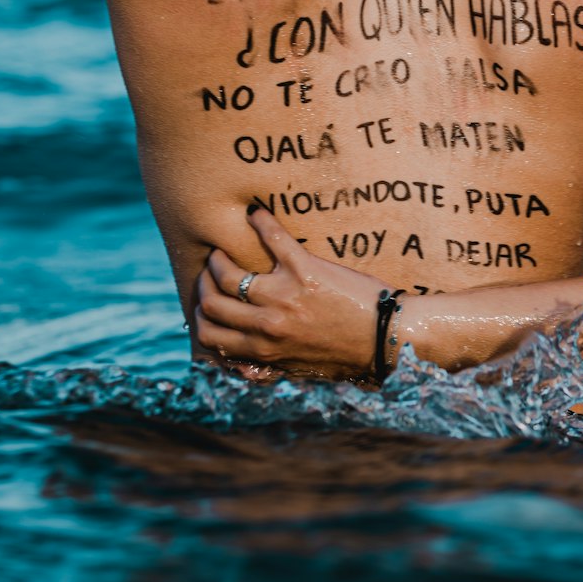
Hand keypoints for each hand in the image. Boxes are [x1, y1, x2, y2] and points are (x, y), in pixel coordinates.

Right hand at [194, 207, 385, 380]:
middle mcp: (266, 324)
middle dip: (204, 284)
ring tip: (224, 251)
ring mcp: (283, 295)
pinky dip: (261, 222)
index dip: (200, 315)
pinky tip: (255, 213)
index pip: (208, 334)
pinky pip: (274, 238)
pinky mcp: (304, 269)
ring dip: (219, 259)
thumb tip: (239, 365)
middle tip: (211, 271)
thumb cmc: (344, 355)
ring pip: (228, 274)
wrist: (383, 339)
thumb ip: (265, 365)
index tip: (205, 301)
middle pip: (212, 302)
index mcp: (262, 350)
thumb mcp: (298, 368)